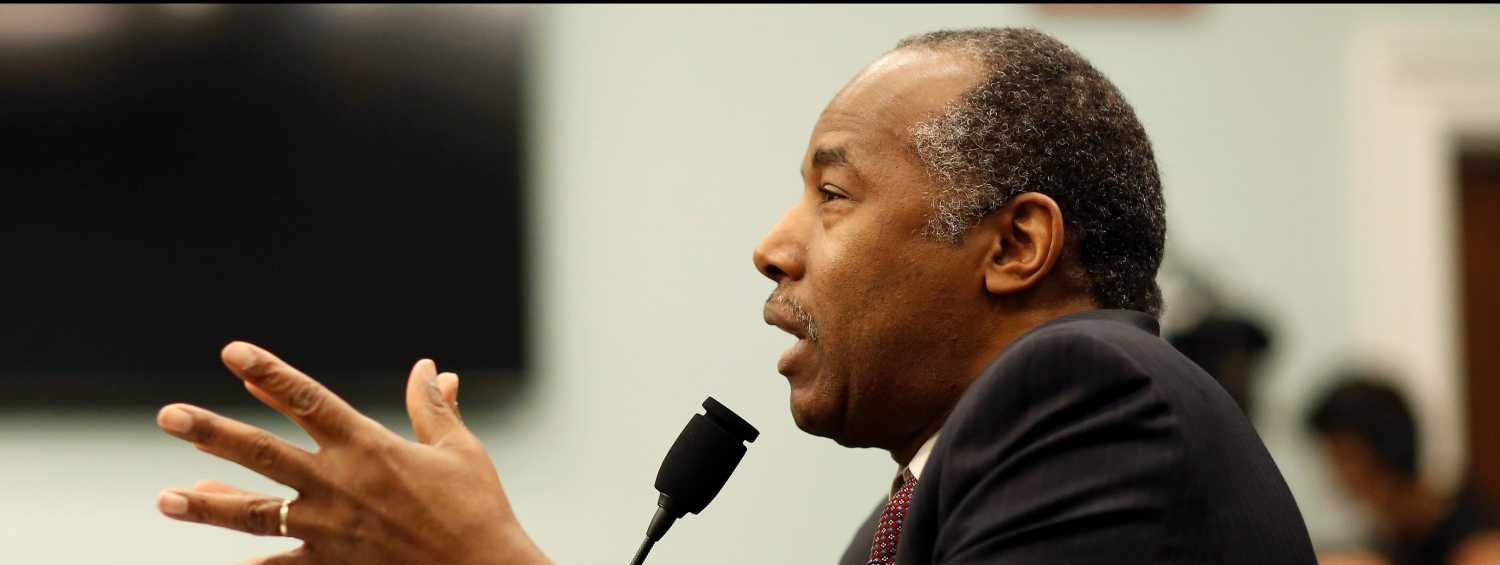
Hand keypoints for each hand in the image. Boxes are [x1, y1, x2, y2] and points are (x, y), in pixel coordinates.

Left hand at [154, 341, 549, 564]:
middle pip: (261, 452)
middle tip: (167, 416)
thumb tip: (431, 369)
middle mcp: (338, 484)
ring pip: (255, 514)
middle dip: (210, 432)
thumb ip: (434, 408)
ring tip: (166, 499)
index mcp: (369, 447)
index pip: (308, 400)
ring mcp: (330, 529)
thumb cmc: (477, 508)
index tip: (232, 353)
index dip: (269, 374)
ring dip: (208, 505)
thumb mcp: (460, 450)